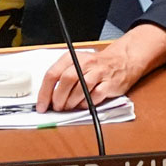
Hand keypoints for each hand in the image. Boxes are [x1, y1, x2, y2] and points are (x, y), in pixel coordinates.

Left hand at [37, 25, 165, 113]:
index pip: (53, 74)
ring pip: (80, 88)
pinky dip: (86, 103)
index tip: (41, 105)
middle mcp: (86, 63)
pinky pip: (95, 96)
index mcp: (73, 57)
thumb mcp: (77, 63)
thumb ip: (62, 77)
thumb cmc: (97, 65)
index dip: (44, 92)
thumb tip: (47, 97)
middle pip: (66, 81)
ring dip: (71, 102)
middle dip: (58, 98)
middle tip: (57, 107)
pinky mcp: (110, 83)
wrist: (123, 61)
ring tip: (68, 107)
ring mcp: (99, 73)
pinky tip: (83, 104)